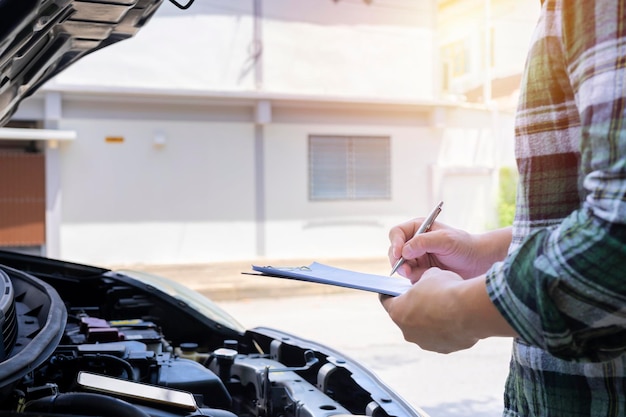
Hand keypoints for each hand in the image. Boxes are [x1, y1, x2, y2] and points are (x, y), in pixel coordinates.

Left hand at [380, 267, 517, 352]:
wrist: (470, 309)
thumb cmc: (446, 290)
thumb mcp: (431, 275)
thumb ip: (423, 280)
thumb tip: (428, 282)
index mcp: (398, 312)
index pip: (386, 301)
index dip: (391, 293)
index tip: (394, 290)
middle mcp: (408, 332)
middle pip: (406, 317)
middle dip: (414, 307)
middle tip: (424, 297)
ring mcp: (426, 343)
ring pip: (424, 330)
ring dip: (431, 321)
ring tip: (444, 309)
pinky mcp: (443, 349)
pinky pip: (442, 337)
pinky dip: (446, 329)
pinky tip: (456, 319)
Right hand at [388, 221, 510, 281]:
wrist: (479, 263)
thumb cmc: (465, 246)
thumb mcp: (445, 240)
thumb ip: (423, 242)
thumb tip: (404, 251)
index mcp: (418, 228)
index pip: (397, 233)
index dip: (395, 243)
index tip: (399, 254)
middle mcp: (415, 242)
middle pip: (394, 251)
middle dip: (398, 261)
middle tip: (406, 271)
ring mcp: (417, 257)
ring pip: (401, 266)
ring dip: (407, 271)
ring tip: (421, 274)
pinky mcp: (422, 271)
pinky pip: (411, 277)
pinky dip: (416, 279)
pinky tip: (430, 278)